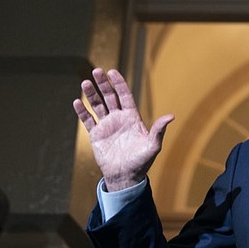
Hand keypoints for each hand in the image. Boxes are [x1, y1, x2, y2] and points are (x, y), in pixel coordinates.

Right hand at [73, 68, 173, 190]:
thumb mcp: (153, 145)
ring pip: (98, 106)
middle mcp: (119, 118)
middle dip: (104, 84)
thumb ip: (159, 130)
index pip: (125, 96)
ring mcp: (107, 126)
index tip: (113, 72)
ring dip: (92, 94)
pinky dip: (82, 112)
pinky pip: (88, 121)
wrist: (126, 176)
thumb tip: (171, 116)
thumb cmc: (142, 161)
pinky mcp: (96, 135)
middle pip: (110, 97)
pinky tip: (77, 101)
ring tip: (86, 82)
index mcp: (132, 117)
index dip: (119, 84)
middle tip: (97, 71)